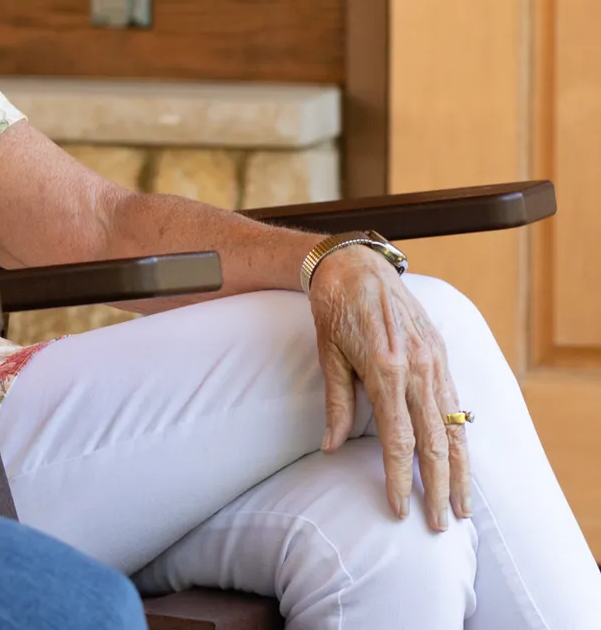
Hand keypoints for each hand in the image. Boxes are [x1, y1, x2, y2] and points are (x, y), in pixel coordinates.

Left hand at [310, 247, 469, 529]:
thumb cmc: (334, 310)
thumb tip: (330, 448)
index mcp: (385, 370)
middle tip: (438, 524)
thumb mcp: (327, 355)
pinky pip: (457, 405)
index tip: (400, 509)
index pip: (397, 439)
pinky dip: (462, 438)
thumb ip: (335, 404)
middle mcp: (416, 369)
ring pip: (455, 428)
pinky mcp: (442, 354)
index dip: (399, 478)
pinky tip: (462, 463)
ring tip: (460, 505)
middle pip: (434, 443)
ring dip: (459, 471)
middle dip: (438, 488)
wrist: (356, 265)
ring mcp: (434, 361)